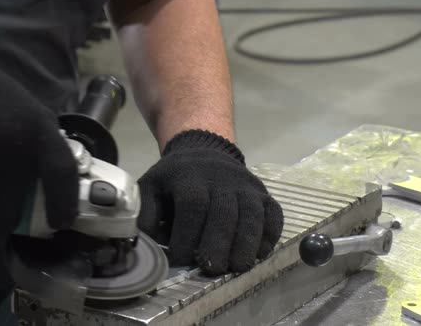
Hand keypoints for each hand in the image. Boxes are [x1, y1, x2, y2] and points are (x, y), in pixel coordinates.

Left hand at [138, 130, 283, 274]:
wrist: (204, 151)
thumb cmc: (175, 179)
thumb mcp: (151, 187)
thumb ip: (146, 214)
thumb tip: (149, 244)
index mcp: (189, 176)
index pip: (192, 205)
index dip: (187, 234)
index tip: (180, 259)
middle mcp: (221, 178)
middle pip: (224, 211)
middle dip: (218, 243)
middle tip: (212, 268)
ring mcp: (246, 185)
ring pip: (252, 213)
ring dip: (246, 242)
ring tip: (238, 267)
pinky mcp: (263, 194)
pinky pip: (273, 213)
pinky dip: (270, 235)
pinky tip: (259, 253)